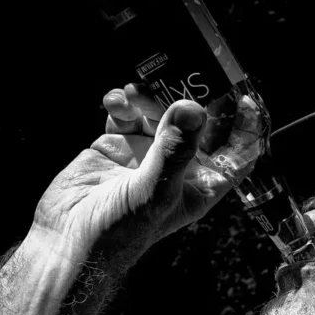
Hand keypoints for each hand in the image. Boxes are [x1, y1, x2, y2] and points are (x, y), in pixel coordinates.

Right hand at [31, 84, 234, 266]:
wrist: (70, 239)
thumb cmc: (121, 231)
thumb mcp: (155, 192)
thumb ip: (173, 150)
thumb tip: (192, 108)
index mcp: (199, 185)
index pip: (234, 154)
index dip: (243, 129)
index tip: (244, 99)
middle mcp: (177, 167)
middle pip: (196, 124)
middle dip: (190, 100)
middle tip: (181, 75)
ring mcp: (146, 153)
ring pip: (159, 112)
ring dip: (150, 97)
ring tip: (136, 92)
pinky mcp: (116, 144)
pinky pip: (126, 113)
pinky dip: (122, 102)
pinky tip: (116, 100)